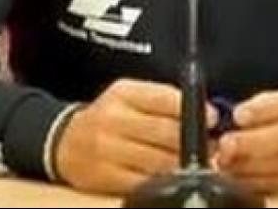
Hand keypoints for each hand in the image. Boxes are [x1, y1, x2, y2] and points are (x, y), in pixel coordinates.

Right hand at [54, 78, 200, 194]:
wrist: (63, 143)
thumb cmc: (108, 118)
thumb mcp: (128, 96)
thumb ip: (163, 100)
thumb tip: (206, 114)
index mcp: (122, 94)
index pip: (165, 98)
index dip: (195, 110)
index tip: (213, 119)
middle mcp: (112, 120)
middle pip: (166, 133)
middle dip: (196, 142)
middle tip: (214, 147)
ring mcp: (107, 151)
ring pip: (160, 162)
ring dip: (186, 165)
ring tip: (201, 165)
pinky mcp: (105, 178)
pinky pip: (146, 184)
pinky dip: (166, 183)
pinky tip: (175, 179)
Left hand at [216, 82, 277, 193]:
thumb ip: (259, 105)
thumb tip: (233, 119)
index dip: (260, 111)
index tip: (237, 115)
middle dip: (248, 144)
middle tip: (225, 145)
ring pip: (277, 166)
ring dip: (244, 166)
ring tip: (224, 162)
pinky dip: (253, 181)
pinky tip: (237, 174)